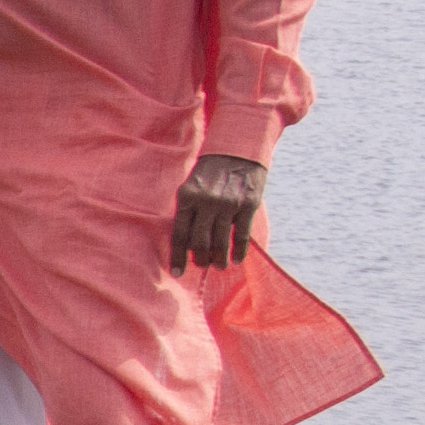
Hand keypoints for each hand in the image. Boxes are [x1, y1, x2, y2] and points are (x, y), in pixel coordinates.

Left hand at [171, 154, 264, 273]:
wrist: (237, 151)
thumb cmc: (209, 174)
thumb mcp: (191, 187)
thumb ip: (188, 212)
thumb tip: (186, 244)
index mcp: (187, 198)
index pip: (179, 234)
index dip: (177, 257)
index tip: (177, 273)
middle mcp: (207, 202)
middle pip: (200, 242)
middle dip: (200, 259)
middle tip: (202, 265)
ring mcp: (228, 204)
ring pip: (221, 242)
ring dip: (219, 259)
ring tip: (219, 266)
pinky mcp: (248, 205)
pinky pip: (242, 235)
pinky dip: (239, 251)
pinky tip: (237, 259)